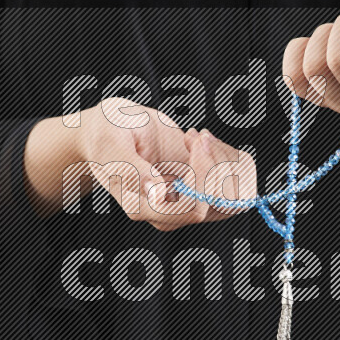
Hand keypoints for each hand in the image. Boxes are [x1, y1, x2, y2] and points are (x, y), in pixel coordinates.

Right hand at [24, 97, 255, 229]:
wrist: (111, 129)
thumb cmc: (105, 135)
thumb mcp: (110, 145)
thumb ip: (130, 170)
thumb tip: (156, 193)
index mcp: (145, 206)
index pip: (194, 209)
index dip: (205, 176)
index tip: (196, 142)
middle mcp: (171, 209)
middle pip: (223, 204)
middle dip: (219, 165)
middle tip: (199, 137)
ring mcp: (188, 198)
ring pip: (234, 195)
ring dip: (225, 158)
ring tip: (198, 137)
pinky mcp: (201, 184)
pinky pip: (233, 180)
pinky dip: (228, 155)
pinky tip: (202, 140)